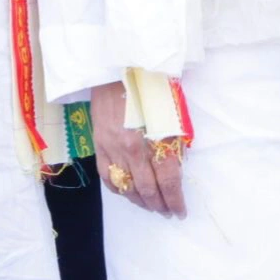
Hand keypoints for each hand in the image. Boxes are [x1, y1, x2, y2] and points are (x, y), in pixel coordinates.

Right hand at [90, 81, 185, 218]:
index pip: (169, 181)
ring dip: (140, 201)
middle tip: (167, 212)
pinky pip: (107, 176)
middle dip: (160, 205)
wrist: (119, 67)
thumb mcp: (173, 112)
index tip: (180, 212)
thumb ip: (174, 141)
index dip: (176, 201)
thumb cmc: (151, 85)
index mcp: (156, 137)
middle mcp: (134, 147)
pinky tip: (128, 192)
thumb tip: (176, 168)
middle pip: (148, 189)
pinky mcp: (99, 143)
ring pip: (127, 188)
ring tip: (150, 206)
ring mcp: (113, 147)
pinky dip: (119, 189)